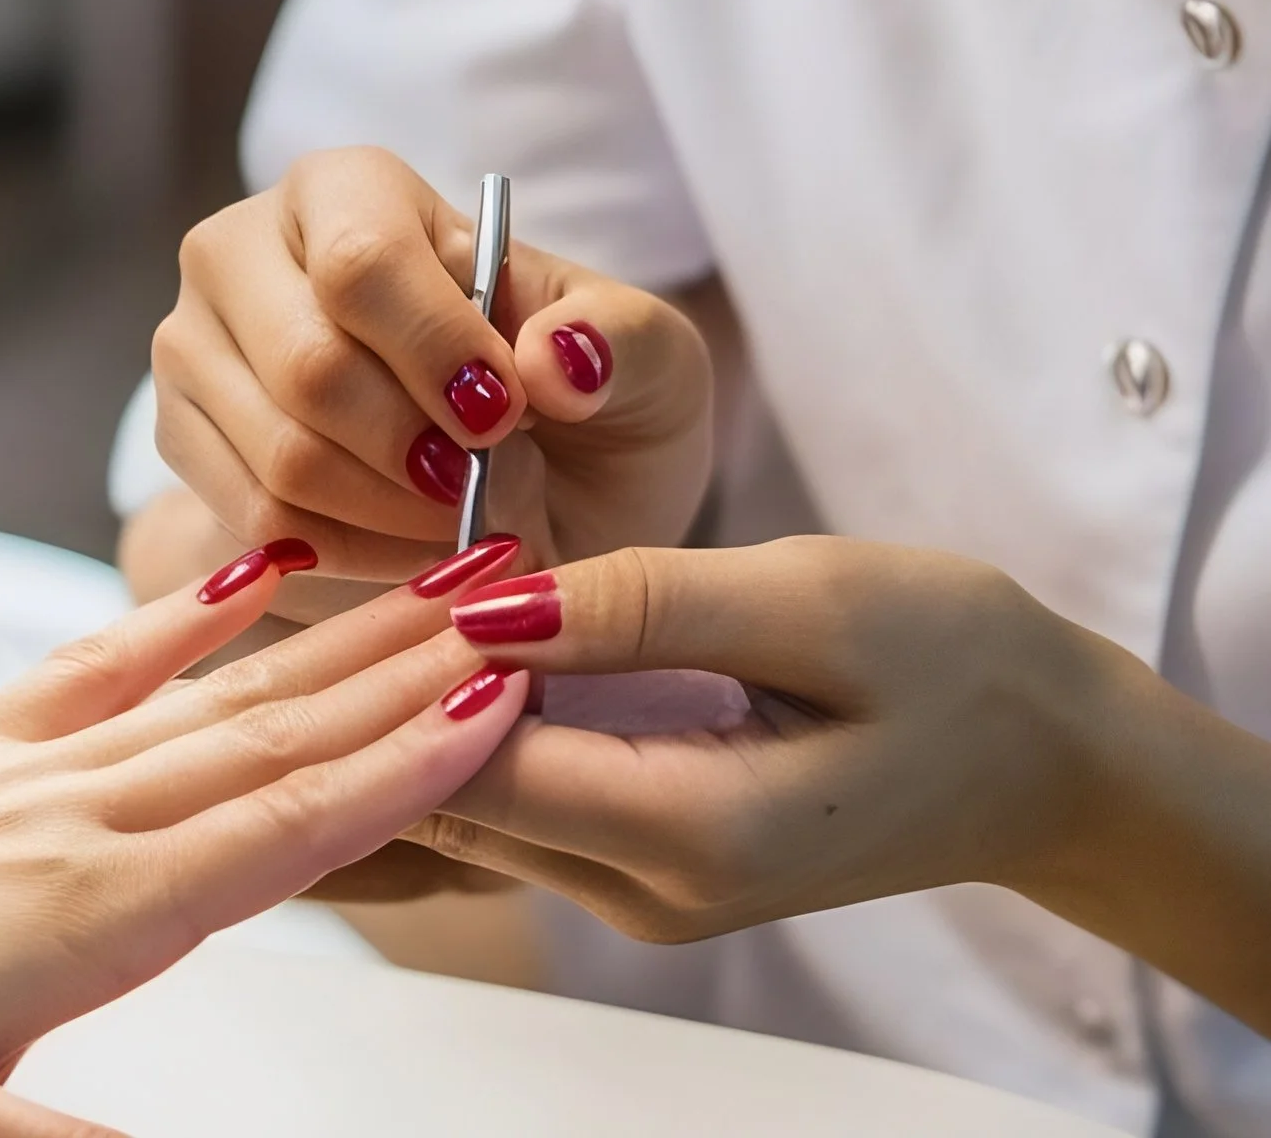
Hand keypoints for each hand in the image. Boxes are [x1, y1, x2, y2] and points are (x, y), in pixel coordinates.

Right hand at [150, 147, 713, 613]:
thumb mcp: (648, 364)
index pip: (362, 262)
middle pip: (309, 368)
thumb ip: (621, 345)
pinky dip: (354, 557)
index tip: (507, 416)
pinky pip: (258, 525)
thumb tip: (554, 361)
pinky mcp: (182, 440)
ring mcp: (195, 346)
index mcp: (350, 187)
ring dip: (397, 518)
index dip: (438, 355)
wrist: (519, 490)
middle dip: (421, 454)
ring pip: (281, 459)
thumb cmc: (581, 408)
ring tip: (464, 517)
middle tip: (488, 484)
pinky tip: (408, 545)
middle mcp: (245, 249)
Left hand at [411, 537, 1107, 941]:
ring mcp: (645, 893)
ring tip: (449, 592)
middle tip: (421, 570)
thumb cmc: (953, 661)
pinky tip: (501, 640)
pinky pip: (526, 801)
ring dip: (447, 705)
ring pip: (475, 808)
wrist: (1047, 758)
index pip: (474, 773)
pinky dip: (494, 724)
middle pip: (454, 803)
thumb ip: (641, 608)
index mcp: (695, 834)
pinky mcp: (648, 865)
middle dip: (415, 691)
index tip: (421, 568)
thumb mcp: (808, 600)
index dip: (421, 671)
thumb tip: (488, 612)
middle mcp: (650, 894)